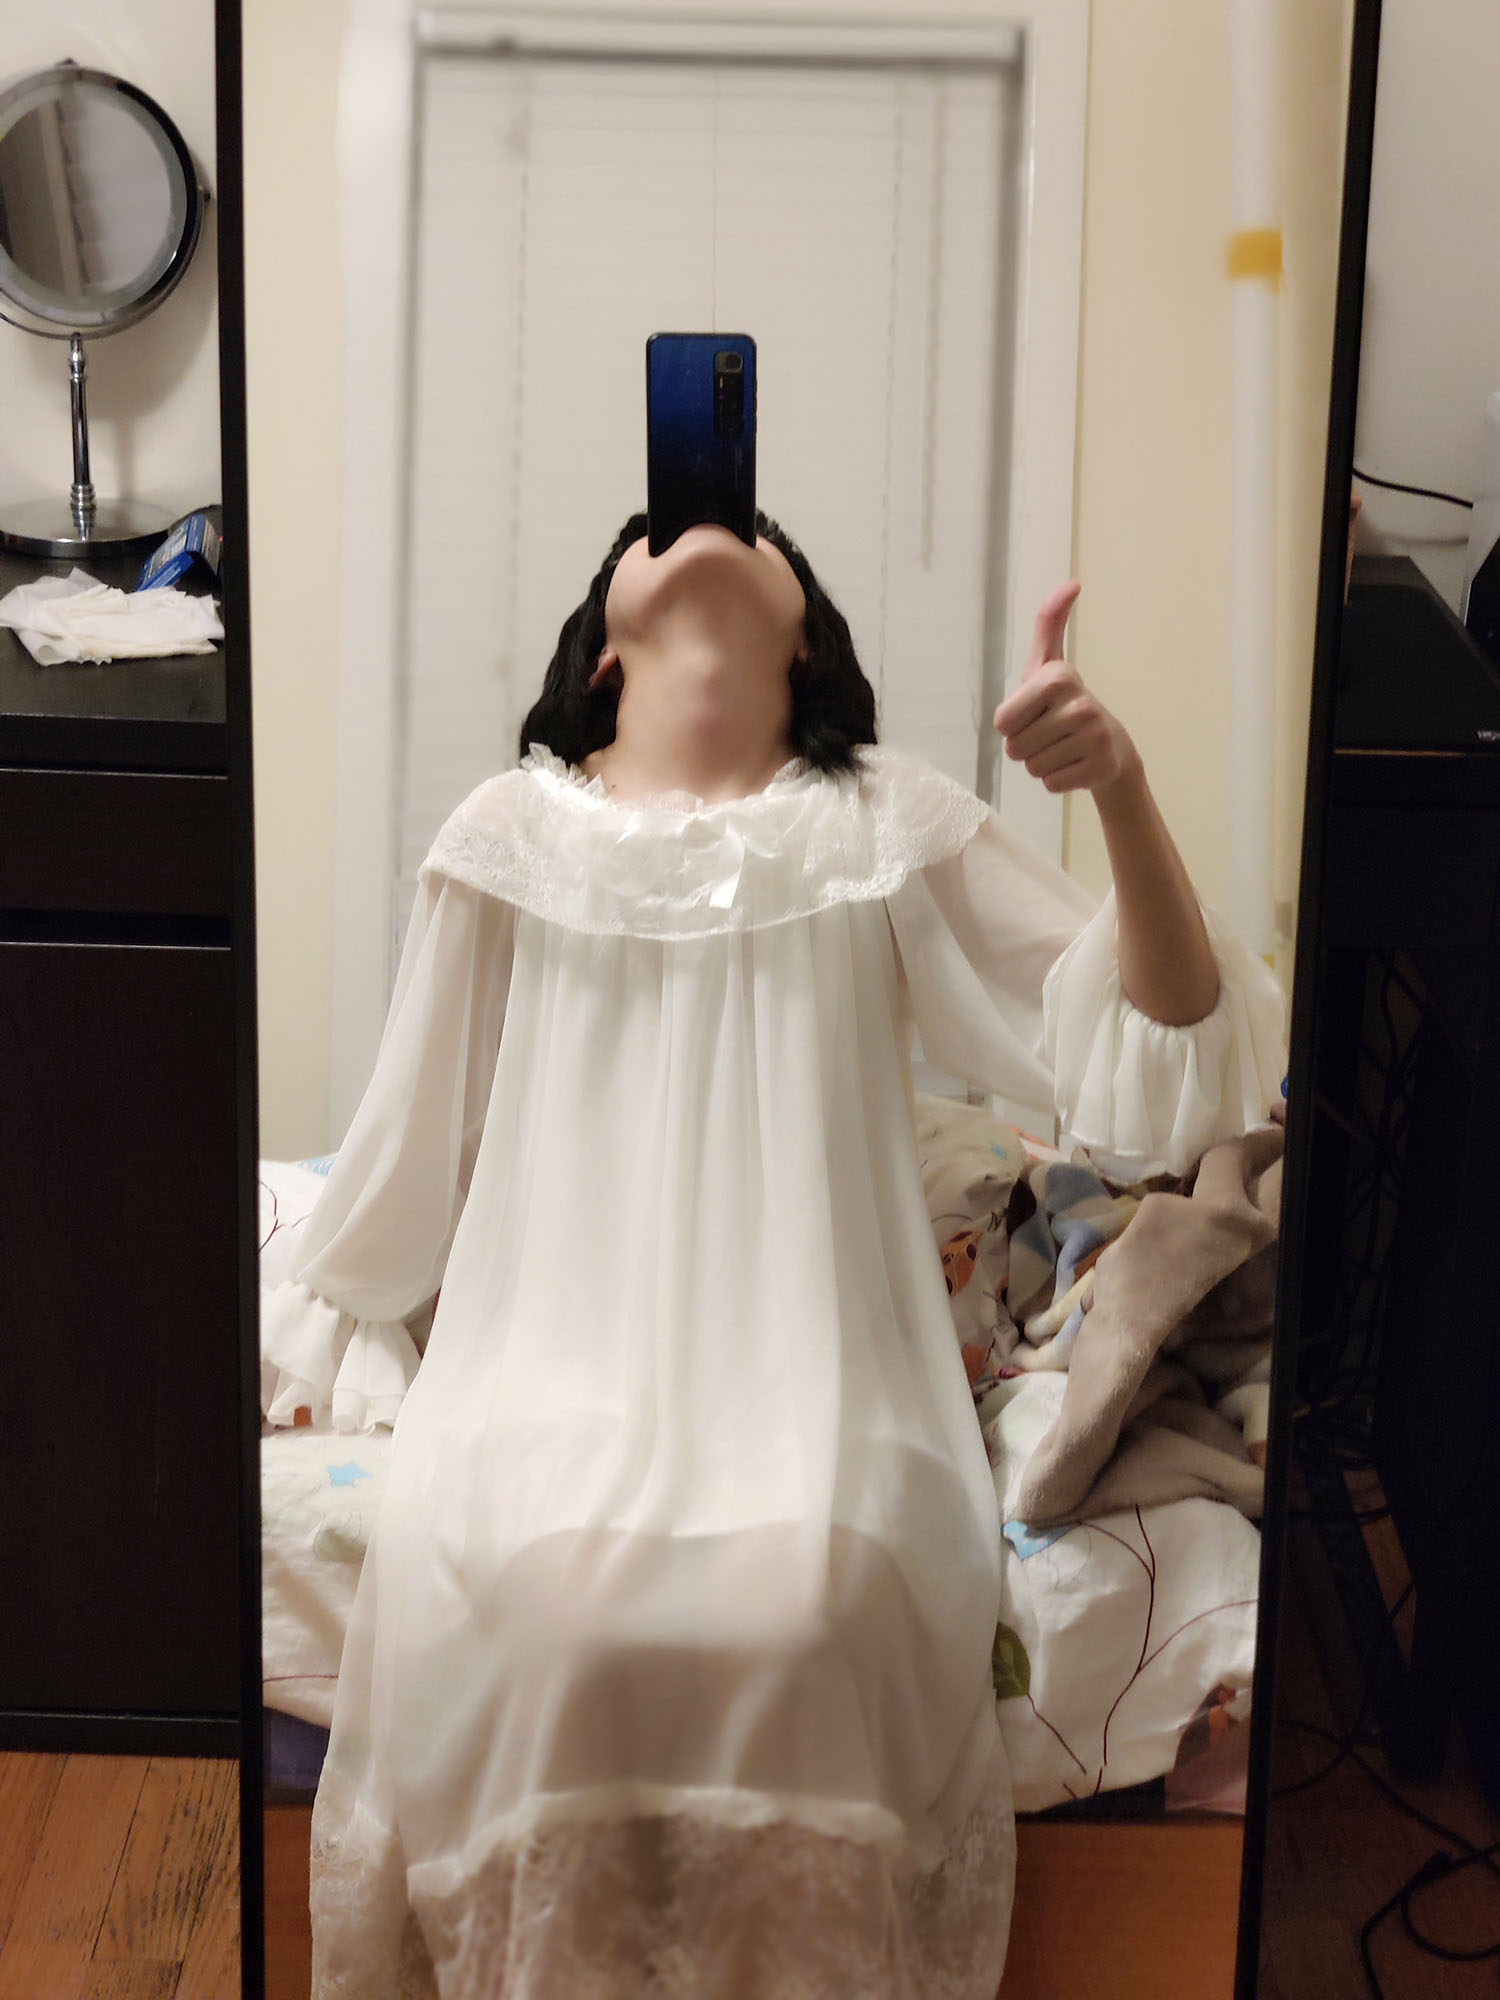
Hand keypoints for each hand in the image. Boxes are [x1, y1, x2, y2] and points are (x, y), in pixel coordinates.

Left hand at [992, 582, 1134, 795]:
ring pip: (1033, 768)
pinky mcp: (1101, 766)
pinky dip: (1057, 780)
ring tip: (1063, 748)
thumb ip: (1050, 623)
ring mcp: (1094, 737)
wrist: (1111, 747)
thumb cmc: (1065, 705)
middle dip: (1026, 747)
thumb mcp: (1049, 665)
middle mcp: (1079, 704)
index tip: (1035, 713)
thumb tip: (1072, 583)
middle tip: (1050, 735)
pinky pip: (1051, 785)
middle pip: (1015, 749)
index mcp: (1057, 677)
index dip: (1012, 725)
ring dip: (1041, 764)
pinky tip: (1075, 764)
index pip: (1002, 722)